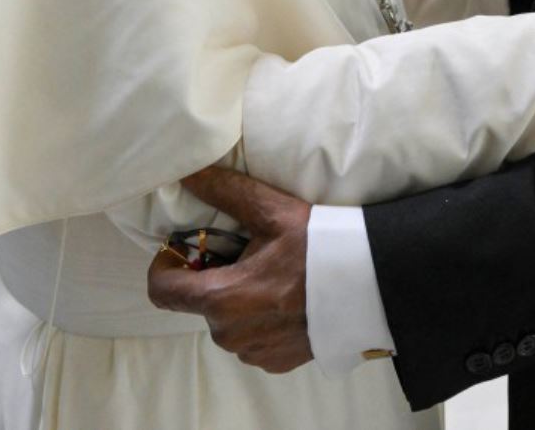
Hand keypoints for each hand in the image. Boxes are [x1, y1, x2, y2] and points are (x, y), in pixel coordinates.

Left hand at [146, 168, 312, 372]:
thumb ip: (224, 191)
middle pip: (199, 302)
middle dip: (214, 277)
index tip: (186, 250)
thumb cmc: (320, 247)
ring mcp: (253, 353)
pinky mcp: (275, 363)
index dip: (166, 267)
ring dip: (237, 300)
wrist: (372, 286)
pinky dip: (259, 320)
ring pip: (225, 322)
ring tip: (273, 275)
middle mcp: (229, 334)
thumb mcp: (272, 212)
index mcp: (221, 299)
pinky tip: (288, 300)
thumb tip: (185, 171)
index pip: (162, 291)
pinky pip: (250, 339)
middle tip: (248, 252)